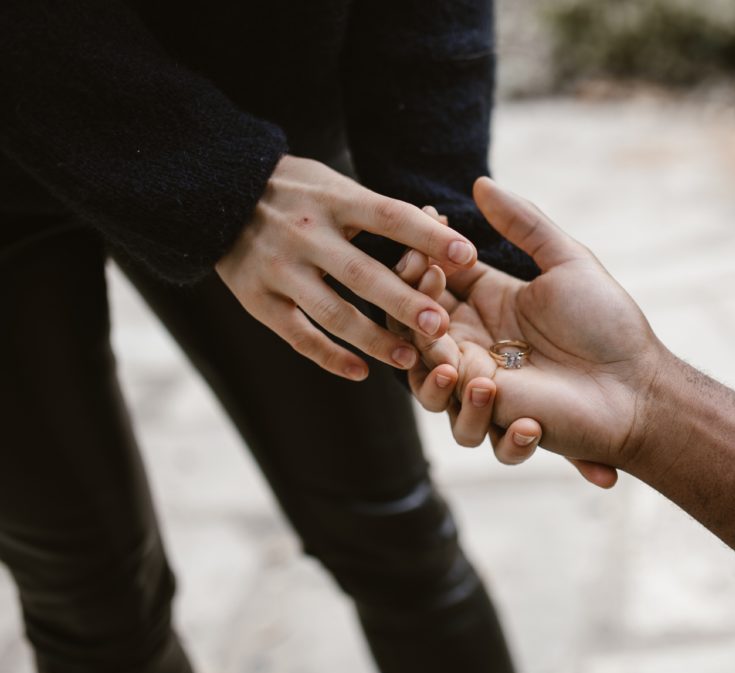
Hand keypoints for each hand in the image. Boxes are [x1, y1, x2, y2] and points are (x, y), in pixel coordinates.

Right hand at [215, 154, 478, 379]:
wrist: (214, 194)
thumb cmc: (296, 191)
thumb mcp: (335, 184)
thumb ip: (384, 211)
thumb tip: (446, 228)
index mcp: (333, 200)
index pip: (389, 216)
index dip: (427, 237)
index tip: (468, 255)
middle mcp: (305, 234)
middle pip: (362, 273)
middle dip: (403, 301)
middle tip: (440, 326)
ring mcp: (278, 269)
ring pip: (331, 313)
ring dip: (373, 339)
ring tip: (409, 359)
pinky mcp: (255, 299)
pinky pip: (297, 336)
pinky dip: (329, 357)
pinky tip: (362, 372)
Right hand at [400, 178, 666, 485]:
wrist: (640, 385)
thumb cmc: (608, 323)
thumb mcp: (568, 263)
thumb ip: (524, 224)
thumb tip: (480, 182)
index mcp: (486, 303)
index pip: (430, 283)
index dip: (417, 268)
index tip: (420, 253)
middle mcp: (476, 345)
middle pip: (415, 336)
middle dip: (412, 321)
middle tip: (433, 310)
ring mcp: (483, 389)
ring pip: (427, 391)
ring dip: (432, 381)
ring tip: (457, 369)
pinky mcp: (502, 425)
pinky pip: (472, 433)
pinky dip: (482, 421)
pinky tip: (524, 415)